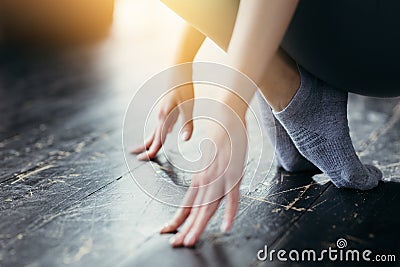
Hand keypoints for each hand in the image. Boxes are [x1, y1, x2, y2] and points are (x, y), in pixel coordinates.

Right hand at [131, 83, 193, 159]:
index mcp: (164, 117)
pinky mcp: (166, 109)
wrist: (179, 72)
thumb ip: (187, 124)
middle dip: (146, 148)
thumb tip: (185, 140)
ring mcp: (162, 113)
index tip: (145, 159)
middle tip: (139, 159)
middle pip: (152, 136)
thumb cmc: (184, 88)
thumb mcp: (188, 107)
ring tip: (141, 149)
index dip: (152, 150)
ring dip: (149, 141)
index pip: (157, 138)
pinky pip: (160, 124)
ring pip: (155, 130)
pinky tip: (164, 134)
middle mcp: (161, 116)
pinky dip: (158, 132)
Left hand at [160, 112, 247, 246]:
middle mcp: (208, 180)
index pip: (187, 204)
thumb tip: (201, 184)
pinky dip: (230, 212)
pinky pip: (233, 197)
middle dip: (186, 229)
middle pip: (196, 210)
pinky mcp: (235, 174)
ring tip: (191, 241)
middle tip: (176, 245)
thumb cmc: (218, 137)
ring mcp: (221, 178)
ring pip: (209, 206)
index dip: (178, 220)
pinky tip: (226, 226)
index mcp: (200, 178)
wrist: (225, 114)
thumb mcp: (208, 159)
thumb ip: (206, 174)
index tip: (167, 232)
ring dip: (200, 226)